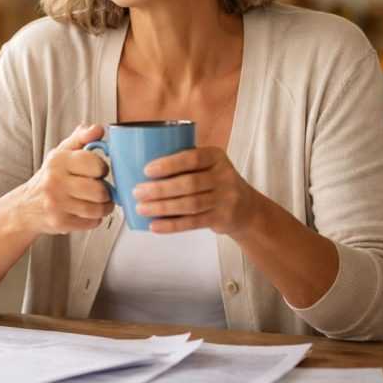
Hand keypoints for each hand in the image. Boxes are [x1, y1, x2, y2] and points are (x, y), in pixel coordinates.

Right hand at [16, 124, 114, 235]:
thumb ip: (81, 138)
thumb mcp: (61, 153)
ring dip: (103, 206)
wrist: (26, 206)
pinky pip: (91, 223)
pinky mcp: (60, 223)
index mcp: (58, 161)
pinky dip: (94, 219)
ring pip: (98, 209)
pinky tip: (86, 212)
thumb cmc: (49, 177)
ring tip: (96, 202)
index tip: (98, 171)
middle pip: (99, 190)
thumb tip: (98, 129)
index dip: (102, 168)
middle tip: (99, 189)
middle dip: (105, 191)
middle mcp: (55, 182)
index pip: (95, 164)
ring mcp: (56, 204)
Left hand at [133, 146, 262, 234]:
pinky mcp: (222, 219)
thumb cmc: (213, 182)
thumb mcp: (207, 166)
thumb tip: (137, 167)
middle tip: (137, 192)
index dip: (169, 164)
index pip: (192, 158)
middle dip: (160, 189)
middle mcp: (224, 176)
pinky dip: (172, 225)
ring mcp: (225, 199)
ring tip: (141, 209)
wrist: (246, 208)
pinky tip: (154, 226)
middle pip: (189, 184)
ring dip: (162, 208)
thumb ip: (183, 164)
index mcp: (216, 157)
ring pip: (190, 204)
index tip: (147, 170)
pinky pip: (193, 223)